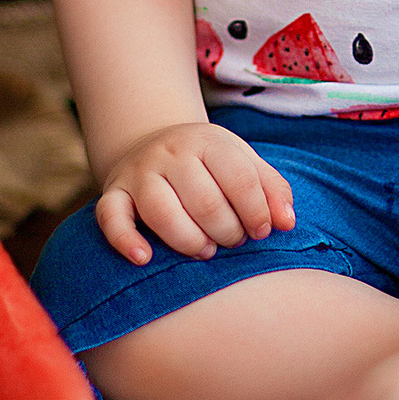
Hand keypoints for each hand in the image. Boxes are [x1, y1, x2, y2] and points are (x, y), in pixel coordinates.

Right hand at [96, 121, 297, 265]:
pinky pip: (111, 217)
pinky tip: (145, 258)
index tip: (261, 231)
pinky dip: (125, 240)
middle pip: (204, 201)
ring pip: (162, 212)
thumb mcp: (243, 161)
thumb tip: (287, 222)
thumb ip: (271, 189)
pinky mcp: (114, 193)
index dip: (256, 211)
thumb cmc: (209, 164)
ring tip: (206, 250)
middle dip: (227, 231)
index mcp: (209, 142)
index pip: (239, 178)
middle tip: (233, 241)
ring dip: (190, 241)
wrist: (152, 143)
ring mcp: (140, 173)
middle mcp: (171, 153)